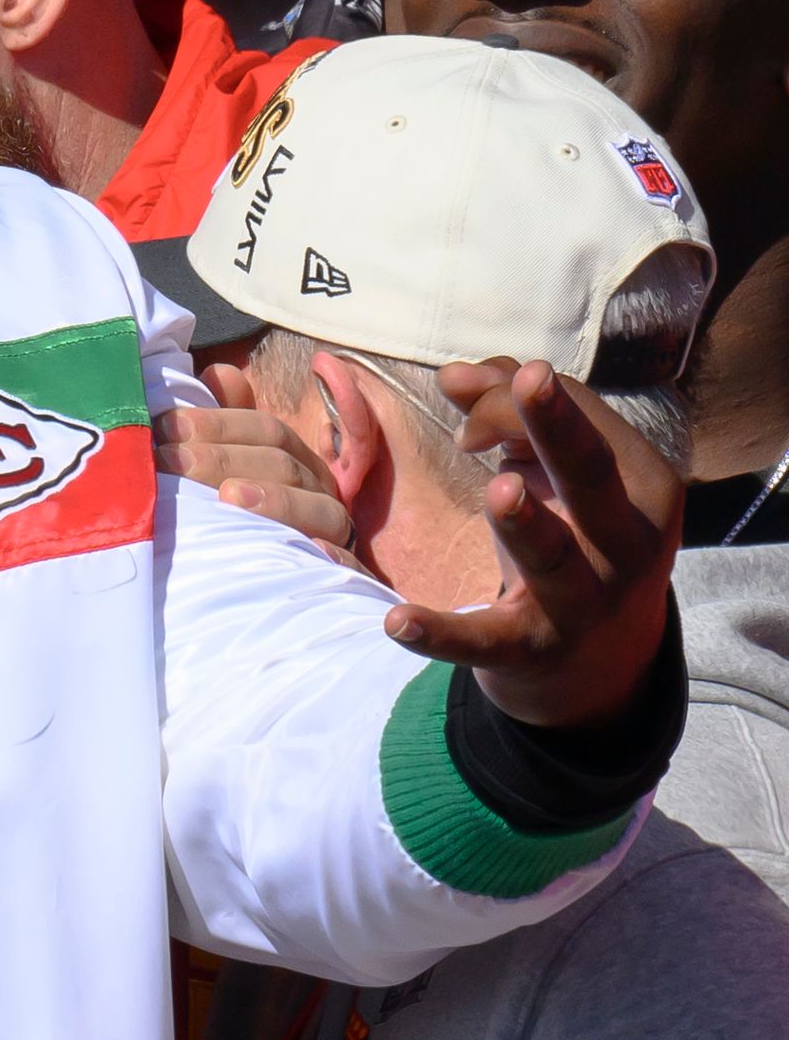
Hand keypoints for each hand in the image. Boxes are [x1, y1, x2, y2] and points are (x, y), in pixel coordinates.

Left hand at [154, 362, 353, 557]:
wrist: (260, 591)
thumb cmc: (237, 520)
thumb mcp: (228, 469)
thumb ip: (226, 423)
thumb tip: (220, 372)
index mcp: (296, 463)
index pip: (268, 431)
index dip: (220, 424)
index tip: (168, 426)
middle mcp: (319, 494)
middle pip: (283, 465)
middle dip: (224, 459)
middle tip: (173, 460)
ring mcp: (333, 535)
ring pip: (319, 511)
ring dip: (275, 501)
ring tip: (229, 498)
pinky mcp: (341, 577)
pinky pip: (349, 568)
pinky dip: (333, 558)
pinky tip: (312, 551)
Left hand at [383, 357, 680, 725]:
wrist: (600, 665)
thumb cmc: (572, 539)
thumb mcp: (550, 476)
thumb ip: (506, 416)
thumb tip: (455, 373)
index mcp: (643, 491)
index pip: (587, 425)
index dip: (520, 397)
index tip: (463, 390)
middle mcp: (627, 545)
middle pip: (591, 476)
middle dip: (560, 428)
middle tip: (530, 379)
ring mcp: (585, 604)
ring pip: (552, 560)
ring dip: (526, 524)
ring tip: (500, 489)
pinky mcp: (533, 652)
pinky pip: (485, 641)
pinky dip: (442, 634)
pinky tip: (396, 622)